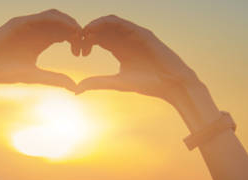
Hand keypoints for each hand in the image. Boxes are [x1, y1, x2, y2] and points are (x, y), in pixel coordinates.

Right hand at [0, 9, 80, 91]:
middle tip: (85, 45)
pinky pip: (43, 17)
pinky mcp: (20, 22)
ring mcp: (28, 24)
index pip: (64, 35)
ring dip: (70, 23)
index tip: (84, 53)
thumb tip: (76, 87)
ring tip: (80, 34)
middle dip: (77, 32)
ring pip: (55, 17)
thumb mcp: (35, 76)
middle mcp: (36, 30)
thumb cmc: (4, 73)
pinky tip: (68, 29)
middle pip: (63, 24)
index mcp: (41, 41)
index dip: (76, 41)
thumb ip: (55, 79)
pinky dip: (58, 20)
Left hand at [76, 15, 200, 104]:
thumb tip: (76, 89)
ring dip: (94, 25)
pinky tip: (95, 31)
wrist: (170, 83)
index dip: (85, 42)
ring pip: (108, 22)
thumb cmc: (147, 84)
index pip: (97, 39)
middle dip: (86, 33)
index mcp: (118, 49)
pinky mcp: (140, 32)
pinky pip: (120, 22)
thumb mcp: (117, 83)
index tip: (77, 53)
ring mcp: (133, 34)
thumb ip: (97, 83)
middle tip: (77, 43)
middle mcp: (124, 38)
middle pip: (101, 29)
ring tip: (83, 34)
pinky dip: (105, 23)